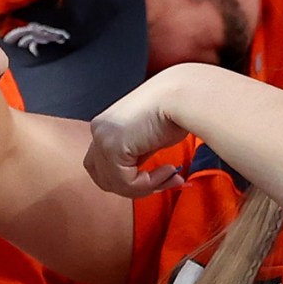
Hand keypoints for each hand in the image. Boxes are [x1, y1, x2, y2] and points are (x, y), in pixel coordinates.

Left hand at [84, 70, 193, 197]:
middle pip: (101, 177)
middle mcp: (99, 130)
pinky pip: (126, 182)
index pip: (102, 165)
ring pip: (113, 184)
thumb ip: (139, 154)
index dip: (127, 178)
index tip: (159, 178)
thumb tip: (142, 178)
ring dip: (145, 187)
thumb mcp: (151, 136)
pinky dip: (149, 184)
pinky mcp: (113, 147)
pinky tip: (168, 170)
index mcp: (106, 125)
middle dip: (130, 187)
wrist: (183, 96)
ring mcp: (102, 138)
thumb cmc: (176, 110)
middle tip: (163, 182)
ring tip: (170, 175)